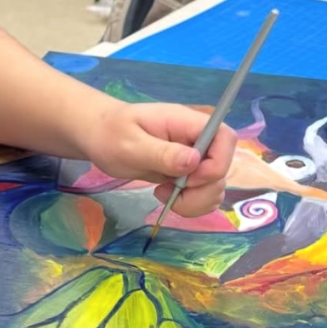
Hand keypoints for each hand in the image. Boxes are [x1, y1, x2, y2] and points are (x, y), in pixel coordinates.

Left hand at [81, 101, 235, 216]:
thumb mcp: (130, 144)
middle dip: (201, 190)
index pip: (226, 137)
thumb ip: (162, 153)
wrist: (100, 136)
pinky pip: (204, 194)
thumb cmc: (111, 134)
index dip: (217, 163)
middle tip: (167, 191)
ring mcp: (194, 158)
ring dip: (195, 201)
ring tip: (163, 195)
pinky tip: (166, 196)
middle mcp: (196, 140)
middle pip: (223, 168)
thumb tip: (194, 162)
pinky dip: (191, 204)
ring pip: (216, 186)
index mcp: (187, 123)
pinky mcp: (187, 174)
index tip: (188, 178)